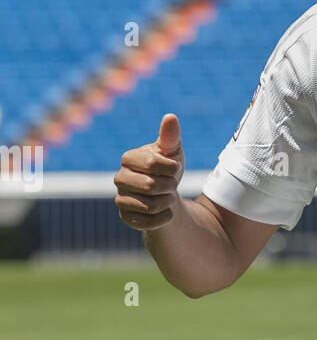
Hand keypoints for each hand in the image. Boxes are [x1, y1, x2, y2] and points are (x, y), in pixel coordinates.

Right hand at [114, 114, 185, 230]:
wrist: (166, 194)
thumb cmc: (168, 168)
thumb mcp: (172, 151)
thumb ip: (170, 136)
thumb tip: (170, 117)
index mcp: (128, 158)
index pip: (153, 163)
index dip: (172, 168)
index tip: (174, 168)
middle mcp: (119, 178)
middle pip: (151, 186)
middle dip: (170, 186)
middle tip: (172, 185)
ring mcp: (120, 199)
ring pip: (152, 206)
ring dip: (168, 202)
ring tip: (167, 197)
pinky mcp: (126, 217)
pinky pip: (150, 222)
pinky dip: (165, 217)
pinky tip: (164, 211)